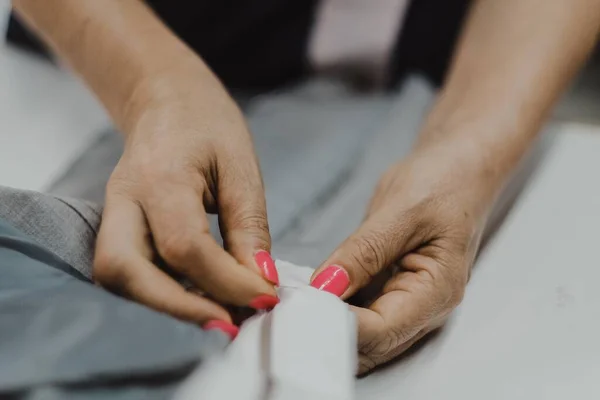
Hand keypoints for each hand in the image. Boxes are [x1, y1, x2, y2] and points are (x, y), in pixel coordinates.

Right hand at [93, 67, 278, 336]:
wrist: (165, 101)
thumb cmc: (207, 124)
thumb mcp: (241, 166)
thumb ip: (248, 226)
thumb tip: (260, 282)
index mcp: (158, 176)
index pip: (184, 244)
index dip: (226, 281)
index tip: (266, 299)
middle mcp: (122, 200)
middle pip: (125, 271)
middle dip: (177, 308)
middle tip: (230, 325)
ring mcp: (112, 215)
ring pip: (119, 278)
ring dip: (167, 307)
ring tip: (222, 315)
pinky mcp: (117, 229)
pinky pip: (131, 273)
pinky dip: (164, 295)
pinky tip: (202, 299)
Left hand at [310, 139, 498, 372]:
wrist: (457, 169)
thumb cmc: (442, 182)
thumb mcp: (401, 211)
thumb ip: (363, 252)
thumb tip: (324, 288)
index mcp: (436, 291)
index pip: (381, 330)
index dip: (338, 327)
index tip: (298, 312)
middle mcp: (423, 310)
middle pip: (370, 345)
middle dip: (326, 334)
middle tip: (283, 313)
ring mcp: (406, 304)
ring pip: (361, 337)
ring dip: (325, 326)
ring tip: (287, 308)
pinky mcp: (388, 293)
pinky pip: (357, 314)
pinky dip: (331, 310)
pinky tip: (304, 298)